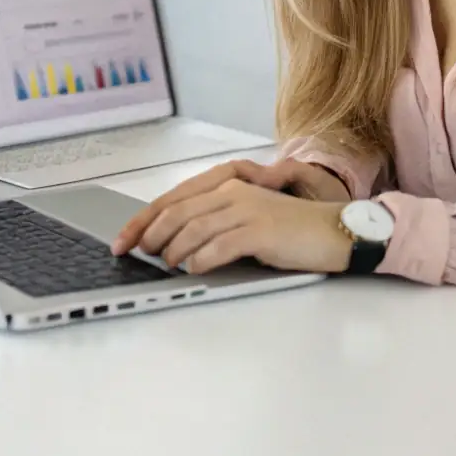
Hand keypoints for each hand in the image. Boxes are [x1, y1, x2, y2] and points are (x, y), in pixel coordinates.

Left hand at [111, 159, 351, 274]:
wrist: (334, 231)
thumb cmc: (290, 230)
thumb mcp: (248, 219)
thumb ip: (217, 222)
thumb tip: (174, 242)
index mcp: (228, 185)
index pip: (174, 199)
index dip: (143, 219)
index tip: (122, 240)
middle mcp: (234, 192)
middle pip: (178, 211)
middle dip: (150, 234)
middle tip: (136, 255)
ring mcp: (248, 210)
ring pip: (194, 227)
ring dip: (174, 249)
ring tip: (166, 264)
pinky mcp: (261, 231)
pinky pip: (220, 245)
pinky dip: (201, 259)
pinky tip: (194, 269)